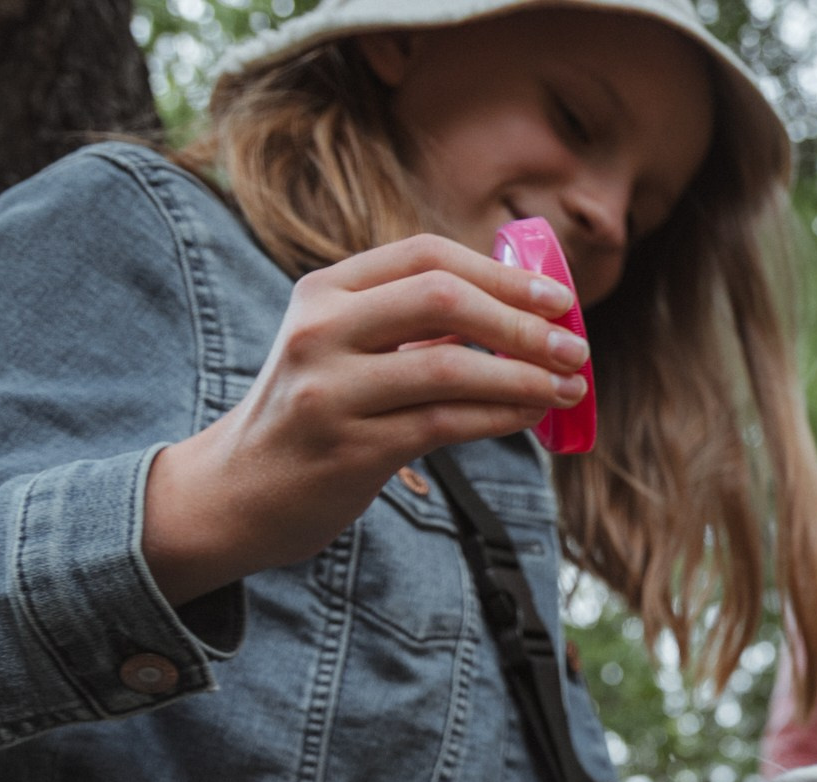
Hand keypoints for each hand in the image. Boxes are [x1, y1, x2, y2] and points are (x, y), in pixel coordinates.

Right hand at [142, 233, 592, 603]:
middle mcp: (321, 330)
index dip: (501, 273)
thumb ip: (411, 324)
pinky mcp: (350, 448)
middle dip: (521, 322)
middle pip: (442, 299)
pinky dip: (501, 416)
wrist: (241, 490)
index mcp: (325, 292)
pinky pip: (446, 423)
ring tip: (569, 387)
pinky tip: (532, 416)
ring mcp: (331, 389)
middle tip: (575, 346)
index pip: (425, 256)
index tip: (558, 297)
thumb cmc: (316, 414)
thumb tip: (523, 312)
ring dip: (525, 376)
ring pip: (451, 367)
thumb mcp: (344, 348)